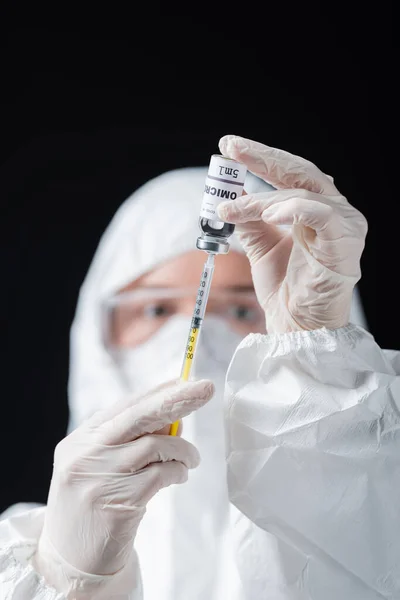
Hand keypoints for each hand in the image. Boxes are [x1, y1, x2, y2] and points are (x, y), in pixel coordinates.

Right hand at [34, 379, 213, 583]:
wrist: (70, 561)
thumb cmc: (92, 504)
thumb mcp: (98, 465)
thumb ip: (128, 440)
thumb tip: (174, 414)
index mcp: (80, 441)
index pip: (124, 406)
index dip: (157, 392)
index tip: (185, 380)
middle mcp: (86, 455)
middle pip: (138, 416)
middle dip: (177, 399)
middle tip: (205, 388)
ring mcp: (100, 479)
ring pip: (155, 445)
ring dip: (182, 449)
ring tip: (192, 458)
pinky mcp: (118, 504)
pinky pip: (161, 475)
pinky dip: (178, 471)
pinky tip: (180, 475)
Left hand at [217, 135, 367, 332]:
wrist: (297, 326)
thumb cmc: (285, 288)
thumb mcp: (259, 247)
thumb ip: (249, 220)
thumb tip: (228, 195)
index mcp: (313, 209)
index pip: (287, 174)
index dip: (259, 158)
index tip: (228, 147)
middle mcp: (332, 210)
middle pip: (299, 172)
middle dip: (262, 157)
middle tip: (231, 147)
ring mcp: (342, 224)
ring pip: (302, 192)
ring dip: (262, 198)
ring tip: (232, 208)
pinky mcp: (345, 241)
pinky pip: (321, 214)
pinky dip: (293, 209)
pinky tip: (268, 214)